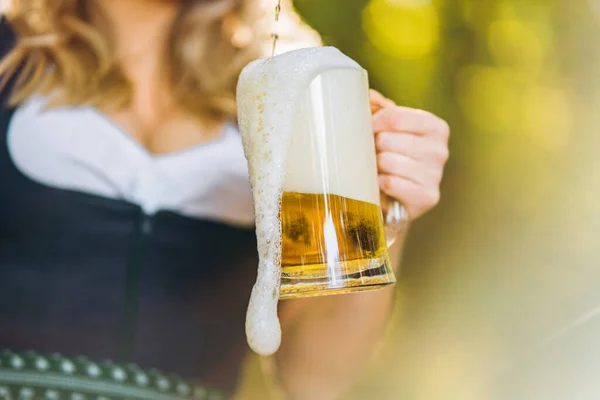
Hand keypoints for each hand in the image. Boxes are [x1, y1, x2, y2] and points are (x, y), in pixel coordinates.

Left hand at [370, 90, 449, 220]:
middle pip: (387, 139)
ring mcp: (436, 175)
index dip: (372, 123)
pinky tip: (383, 187)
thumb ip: (378, 108)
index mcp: (436, 127)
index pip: (394, 116)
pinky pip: (391, 183)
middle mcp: (441, 150)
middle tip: (374, 156)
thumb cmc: (391, 158)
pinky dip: (380, 185)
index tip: (366, 130)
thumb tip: (369, 96)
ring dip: (375, 167)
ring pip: (387, 161)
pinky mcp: (427, 198)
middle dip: (373, 148)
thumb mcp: (387, 130)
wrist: (396, 200)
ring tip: (379, 171)